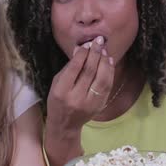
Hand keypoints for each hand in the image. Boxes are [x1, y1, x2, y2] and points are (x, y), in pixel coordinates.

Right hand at [44, 36, 114, 165]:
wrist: (65, 125)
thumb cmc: (57, 101)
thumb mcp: (56, 84)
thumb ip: (68, 68)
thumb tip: (80, 49)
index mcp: (61, 91)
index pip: (75, 68)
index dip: (82, 53)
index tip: (87, 43)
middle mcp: (76, 97)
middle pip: (89, 71)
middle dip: (95, 53)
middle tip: (99, 41)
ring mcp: (90, 103)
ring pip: (101, 78)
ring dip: (104, 61)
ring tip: (104, 50)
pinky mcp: (99, 106)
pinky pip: (107, 86)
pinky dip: (109, 72)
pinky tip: (108, 62)